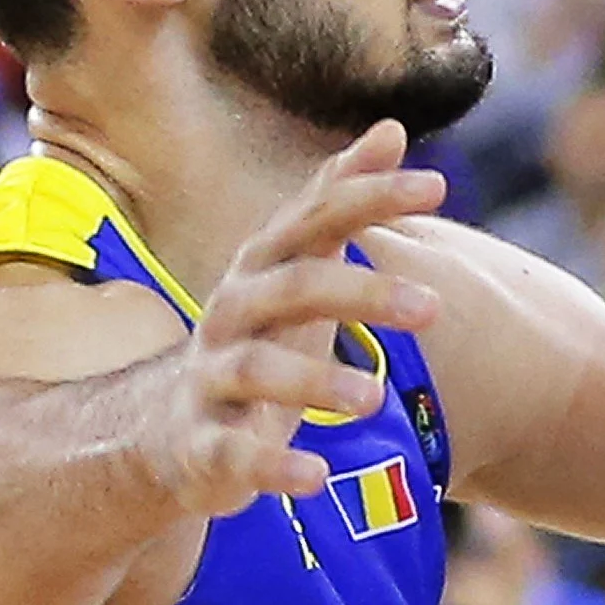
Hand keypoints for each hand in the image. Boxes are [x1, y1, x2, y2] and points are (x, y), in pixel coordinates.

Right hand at [141, 122, 447, 517]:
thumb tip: (390, 128)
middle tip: (434, 307)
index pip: (316, 217)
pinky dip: (273, 465)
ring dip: (315, 382)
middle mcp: (232, 312)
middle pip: (294, 289)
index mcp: (263, 266)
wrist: (166, 427)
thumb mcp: (299, 266)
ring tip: (373, 398)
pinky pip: (233, 452)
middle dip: (362, 292)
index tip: (438, 184)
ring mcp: (210, 378)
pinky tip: (316, 476)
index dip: (371, 197)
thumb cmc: (258, 336)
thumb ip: (340, 201)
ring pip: (256, 370)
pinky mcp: (202, 444)